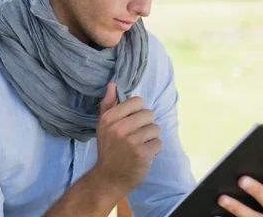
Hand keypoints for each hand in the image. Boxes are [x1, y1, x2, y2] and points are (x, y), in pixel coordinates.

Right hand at [91, 82, 162, 197]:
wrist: (108, 179)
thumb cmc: (108, 149)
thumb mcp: (103, 125)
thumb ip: (108, 104)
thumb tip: (113, 84)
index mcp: (109, 118)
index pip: (137, 101)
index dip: (137, 111)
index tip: (131, 122)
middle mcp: (119, 128)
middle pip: (149, 114)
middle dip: (146, 125)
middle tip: (135, 136)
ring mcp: (131, 141)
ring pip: (156, 128)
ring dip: (150, 138)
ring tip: (139, 146)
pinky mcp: (143, 153)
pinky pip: (159, 143)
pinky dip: (154, 150)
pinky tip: (143, 155)